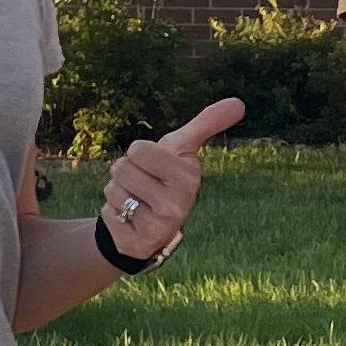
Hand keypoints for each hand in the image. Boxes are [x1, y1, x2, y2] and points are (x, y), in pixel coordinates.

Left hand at [97, 97, 245, 263]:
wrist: (152, 225)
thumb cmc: (164, 178)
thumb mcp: (182, 150)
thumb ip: (206, 124)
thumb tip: (239, 103)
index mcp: (188, 178)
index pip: (138, 149)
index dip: (140, 154)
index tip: (154, 166)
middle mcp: (177, 205)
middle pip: (122, 167)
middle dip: (126, 173)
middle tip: (143, 185)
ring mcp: (156, 227)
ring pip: (113, 189)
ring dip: (118, 193)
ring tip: (136, 202)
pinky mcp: (134, 243)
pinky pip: (106, 213)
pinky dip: (112, 214)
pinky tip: (129, 221)